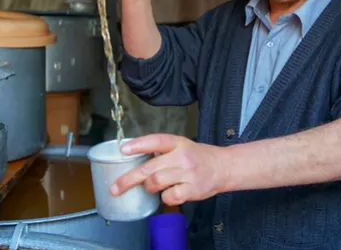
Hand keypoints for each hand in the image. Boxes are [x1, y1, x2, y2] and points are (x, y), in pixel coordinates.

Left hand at [110, 134, 231, 205]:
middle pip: (149, 168)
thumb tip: (136, 156)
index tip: (123, 150)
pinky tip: (169, 193)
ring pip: (156, 182)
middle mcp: (182, 156)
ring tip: (151, 187)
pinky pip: (169, 196)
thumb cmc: (199, 157)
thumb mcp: (182, 146)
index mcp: (177, 143)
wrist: (224, 167)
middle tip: (116, 188)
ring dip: (149, 187)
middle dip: (129, 179)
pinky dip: (165, 198)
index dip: (138, 145)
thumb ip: (162, 150)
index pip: (156, 141)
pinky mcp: (192, 189)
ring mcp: (187, 173)